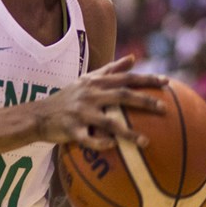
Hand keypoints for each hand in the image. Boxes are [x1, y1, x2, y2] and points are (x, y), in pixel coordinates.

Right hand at [34, 55, 166, 149]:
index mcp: (95, 83)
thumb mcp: (87, 80)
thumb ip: (111, 69)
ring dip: (128, 132)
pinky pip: (89, 139)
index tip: (167, 82)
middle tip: (164, 109)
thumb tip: (133, 58)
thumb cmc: (68, 97)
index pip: (126, 77)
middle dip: (144, 101)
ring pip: (108, 122)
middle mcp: (90, 95)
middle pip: (121, 95)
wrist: (39, 114)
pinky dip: (102, 143)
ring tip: (146, 142)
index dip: (146, 79)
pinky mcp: (71, 129)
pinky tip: (115, 148)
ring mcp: (80, 112)